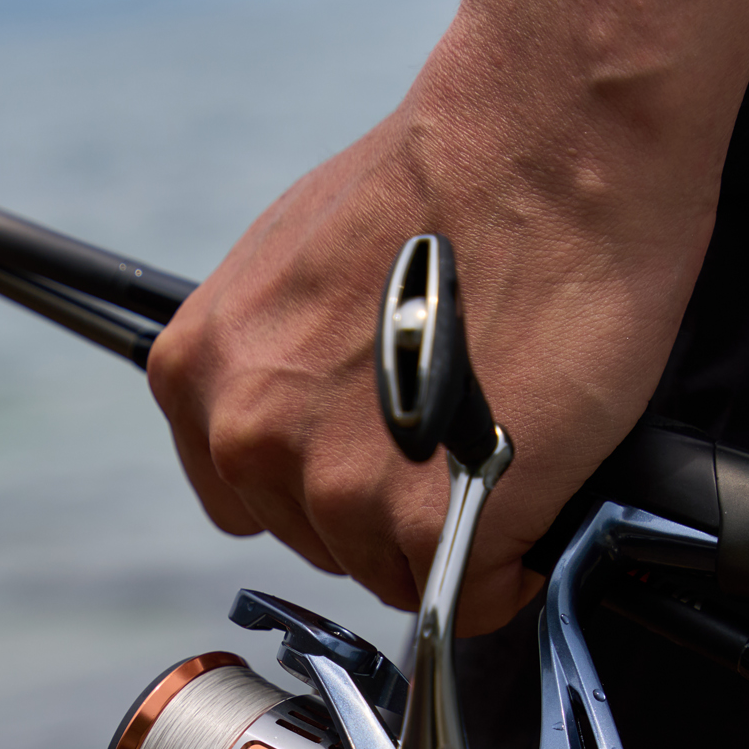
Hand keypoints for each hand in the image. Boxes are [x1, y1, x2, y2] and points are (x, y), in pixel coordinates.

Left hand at [148, 0, 748, 634]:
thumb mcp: (301, 264)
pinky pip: (466, 597)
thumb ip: (284, 358)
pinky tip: (535, 488)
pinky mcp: (428, 529)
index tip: (374, 456)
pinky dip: (509, 562)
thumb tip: (320, 407)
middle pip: (320, 538)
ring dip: (450, 531)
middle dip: (388, 503)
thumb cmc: (449, 183)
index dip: (323, 479)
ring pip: (394, 573)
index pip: (243, 494)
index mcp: (201, 372)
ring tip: (502, 443)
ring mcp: (336, 493)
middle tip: (454, 434)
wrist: (548, 151)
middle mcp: (251, 438)